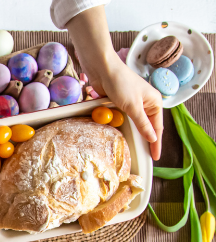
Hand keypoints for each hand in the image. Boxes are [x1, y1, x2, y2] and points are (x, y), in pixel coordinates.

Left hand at [66, 5, 163, 159]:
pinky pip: (121, 118)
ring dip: (131, 133)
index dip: (155, 143)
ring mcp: (131, 102)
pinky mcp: (118, 102)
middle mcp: (145, 102)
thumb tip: (152, 138)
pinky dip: (120, 125)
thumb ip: (142, 124)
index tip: (155, 157)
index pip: (157, 127)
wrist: (102, 67)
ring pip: (133, 123)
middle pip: (146, 126)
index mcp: (154, 101)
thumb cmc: (120, 82)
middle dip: (145, 139)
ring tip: (133, 149)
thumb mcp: (133, 106)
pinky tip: (119, 134)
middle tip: (144, 157)